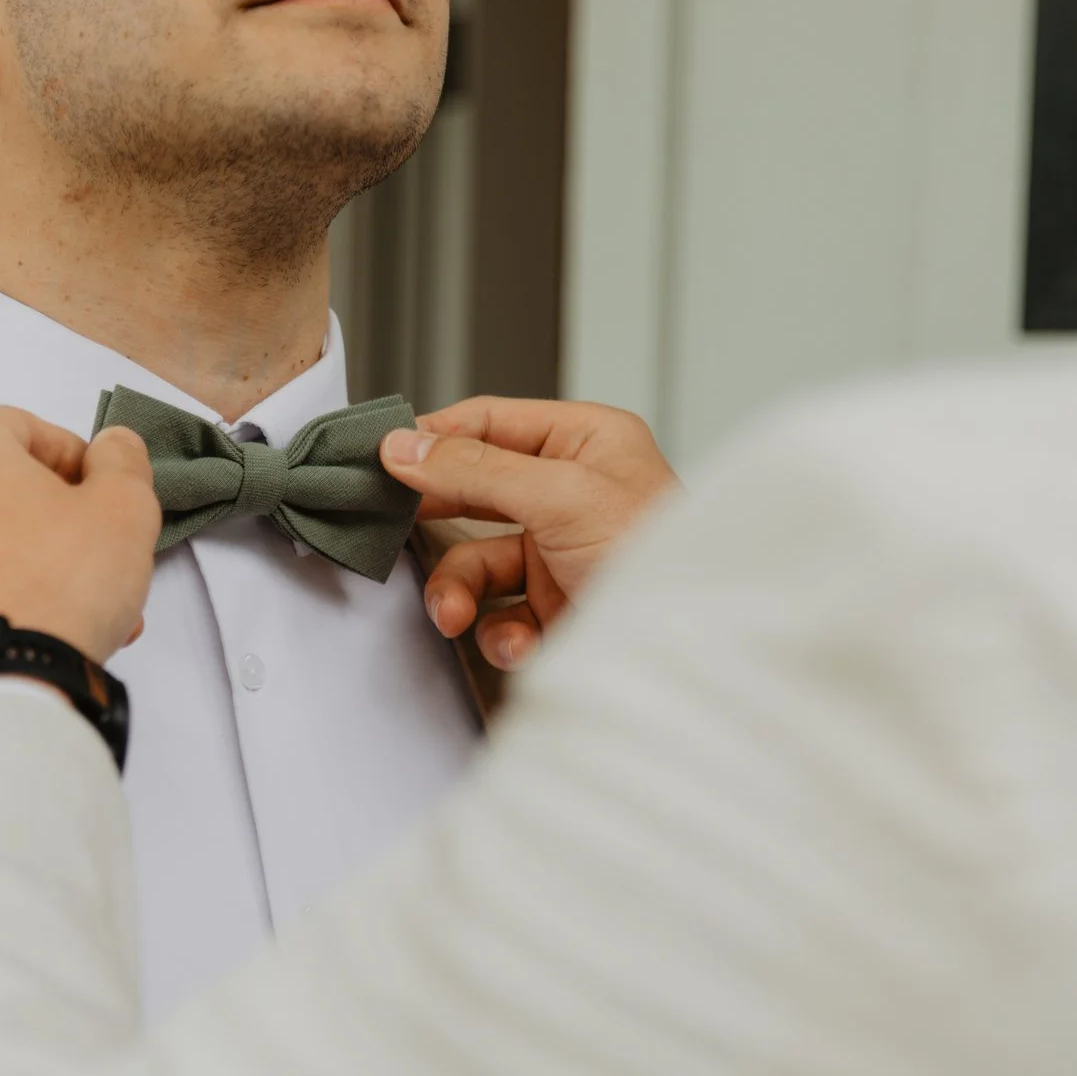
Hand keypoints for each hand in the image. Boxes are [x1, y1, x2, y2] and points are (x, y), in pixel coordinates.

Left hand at [0, 407, 161, 684]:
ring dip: (24, 567)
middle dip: (51, 522)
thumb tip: (111, 449)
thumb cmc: (63, 585)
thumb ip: (122, 461)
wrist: (7, 689)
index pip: (26, 430)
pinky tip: (33, 636)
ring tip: (76, 609)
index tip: (103, 499)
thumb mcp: (125, 506)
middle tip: (96, 558)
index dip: (77, 462)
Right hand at [379, 398, 677, 668]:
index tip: (379, 456)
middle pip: (474, 495)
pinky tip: (520, 642)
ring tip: (454, 614)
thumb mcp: (560, 496)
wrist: (696, 653)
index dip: (434, 437)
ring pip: (479, 563)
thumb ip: (475, 469)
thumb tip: (405, 446)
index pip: (491, 422)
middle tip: (388, 529)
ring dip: (459, 593)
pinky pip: (502, 615)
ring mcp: (563, 554)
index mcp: (587, 443)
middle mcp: (573, 494)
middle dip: (435, 525)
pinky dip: (500, 634)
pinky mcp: (559, 609)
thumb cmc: (658, 559)